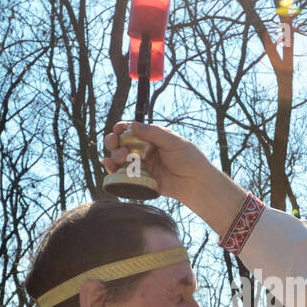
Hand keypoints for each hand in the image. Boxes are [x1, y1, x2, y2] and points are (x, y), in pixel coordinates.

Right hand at [101, 121, 219, 202]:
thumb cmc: (188, 158)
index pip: (130, 130)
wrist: (196, 182)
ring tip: (121, 156)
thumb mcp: (172, 141)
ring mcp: (140, 165)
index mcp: (150, 138)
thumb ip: (152, 133)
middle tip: (114, 142)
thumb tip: (132, 125)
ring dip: (114, 155)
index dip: (121, 128)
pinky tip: (110, 166)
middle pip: (120, 143)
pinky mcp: (140, 180)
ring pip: (119, 158)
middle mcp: (143, 150)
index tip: (118, 129)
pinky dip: (113, 170)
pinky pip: (122, 175)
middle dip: (113, 141)